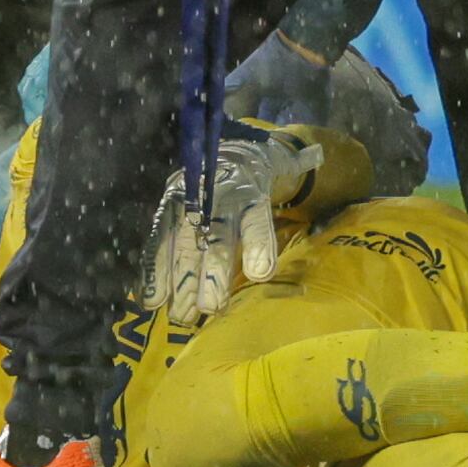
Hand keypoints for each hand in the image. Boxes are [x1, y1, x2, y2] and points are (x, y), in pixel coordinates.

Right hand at [141, 127, 325, 326]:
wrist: (220, 150)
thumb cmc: (255, 171)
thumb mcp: (278, 163)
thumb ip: (295, 165)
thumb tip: (316, 154)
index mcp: (249, 187)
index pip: (255, 217)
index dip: (258, 243)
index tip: (261, 274)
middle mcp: (215, 195)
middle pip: (215, 237)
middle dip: (211, 273)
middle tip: (211, 308)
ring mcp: (187, 204)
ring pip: (182, 244)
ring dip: (180, 281)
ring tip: (182, 316)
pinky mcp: (166, 211)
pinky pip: (157, 241)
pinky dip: (153, 271)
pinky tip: (151, 300)